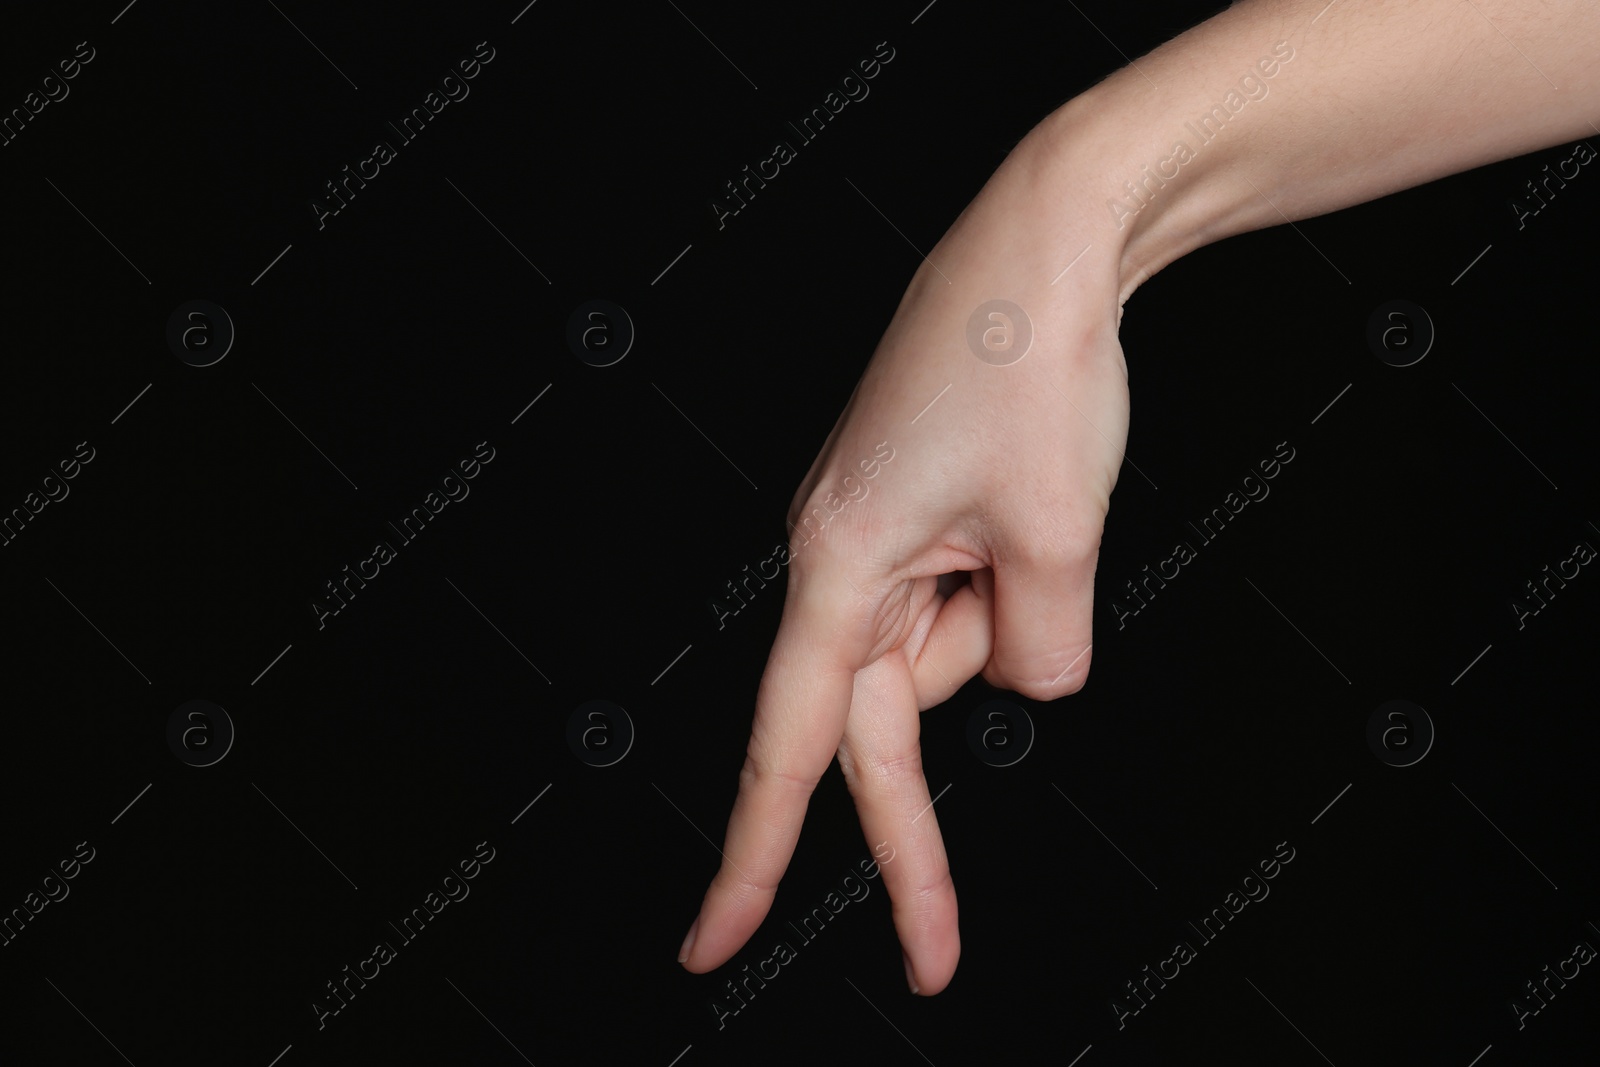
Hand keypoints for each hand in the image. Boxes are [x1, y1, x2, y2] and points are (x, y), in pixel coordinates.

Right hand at [677, 121, 1132, 994]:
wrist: (1044, 240)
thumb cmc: (1027, 357)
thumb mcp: (1060, 538)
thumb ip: (1036, 656)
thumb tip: (1021, 684)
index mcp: (841, 564)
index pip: (789, 750)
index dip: (752, 860)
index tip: (714, 943)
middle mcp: (841, 559)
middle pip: (875, 737)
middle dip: (914, 847)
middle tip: (938, 957)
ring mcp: (881, 540)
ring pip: (951, 661)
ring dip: (1012, 619)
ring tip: (1037, 512)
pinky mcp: (923, 521)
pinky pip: (972, 606)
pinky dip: (1017, 585)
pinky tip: (1030, 505)